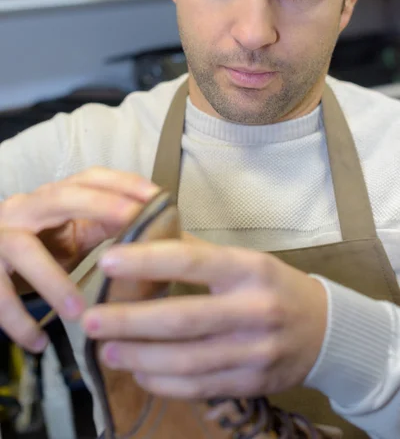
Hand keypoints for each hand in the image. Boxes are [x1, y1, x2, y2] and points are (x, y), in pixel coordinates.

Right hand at [0, 167, 157, 352]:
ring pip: (24, 250)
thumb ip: (101, 228)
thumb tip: (150, 227)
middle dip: (101, 208)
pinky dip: (18, 321)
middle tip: (131, 234)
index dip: (123, 183)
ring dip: (53, 282)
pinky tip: (39, 342)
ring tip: (78, 313)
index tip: (156, 197)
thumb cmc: (35, 249)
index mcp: (52, 198)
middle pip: (61, 198)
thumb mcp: (70, 235)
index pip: (89, 178)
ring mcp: (0, 237)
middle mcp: (25, 208)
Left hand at [82, 236, 327, 398]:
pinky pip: (200, 386)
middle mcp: (254, 309)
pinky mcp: (253, 382)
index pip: (191, 261)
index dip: (147, 261)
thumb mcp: (245, 260)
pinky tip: (140, 373)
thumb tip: (147, 238)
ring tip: (106, 351)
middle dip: (130, 322)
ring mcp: (255, 351)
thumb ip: (198, 252)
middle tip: (90, 320)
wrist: (324, 330)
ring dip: (140, 357)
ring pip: (187, 360)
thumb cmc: (274, 286)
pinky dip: (164, 382)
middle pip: (182, 319)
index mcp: (249, 269)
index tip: (107, 261)